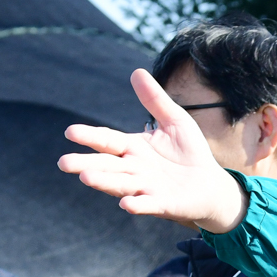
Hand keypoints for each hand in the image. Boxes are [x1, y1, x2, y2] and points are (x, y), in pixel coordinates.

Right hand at [60, 69, 248, 230]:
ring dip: (105, 182)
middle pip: (107, 166)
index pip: (107, 141)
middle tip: (64, 163)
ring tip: (86, 177)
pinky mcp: (164, 204)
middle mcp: (134, 169)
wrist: (212, 184)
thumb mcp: (175, 121)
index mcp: (133, 149)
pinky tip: (126, 204)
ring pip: (122, 184)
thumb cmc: (190, 152)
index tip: (70, 132)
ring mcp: (147, 188)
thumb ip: (155, 101)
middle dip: (86, 164)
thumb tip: (136, 71)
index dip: (90, 136)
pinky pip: (149, 205)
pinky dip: (138, 205)